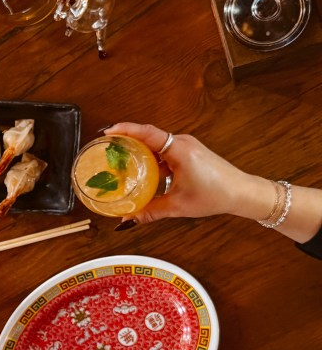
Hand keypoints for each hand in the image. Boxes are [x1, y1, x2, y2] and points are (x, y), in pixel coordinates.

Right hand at [105, 122, 273, 223]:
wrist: (242, 192)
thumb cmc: (216, 195)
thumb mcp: (178, 206)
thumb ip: (149, 211)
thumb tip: (127, 219)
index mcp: (179, 150)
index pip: (147, 133)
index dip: (125, 130)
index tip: (108, 132)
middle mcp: (182, 143)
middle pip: (147, 135)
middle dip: (126, 140)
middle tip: (107, 149)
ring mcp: (186, 145)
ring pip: (155, 144)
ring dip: (138, 150)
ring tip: (120, 160)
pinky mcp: (188, 151)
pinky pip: (163, 150)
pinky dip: (150, 157)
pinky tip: (141, 170)